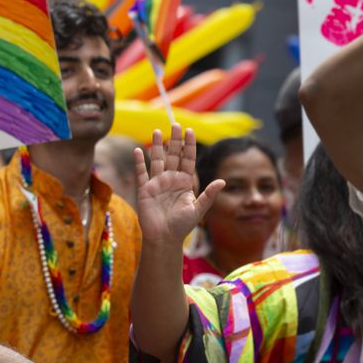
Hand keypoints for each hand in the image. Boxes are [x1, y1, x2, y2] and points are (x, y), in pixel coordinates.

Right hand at [135, 124, 222, 244]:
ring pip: (157, 160)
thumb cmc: (182, 225)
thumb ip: (208, 194)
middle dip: (174, 140)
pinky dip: (139, 162)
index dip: (189, 145)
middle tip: (175, 124)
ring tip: (157, 131)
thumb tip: (223, 181)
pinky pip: (142, 173)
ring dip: (156, 146)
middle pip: (173, 155)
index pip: (187, 159)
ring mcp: (157, 183)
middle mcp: (171, 179)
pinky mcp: (145, 190)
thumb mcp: (198, 209)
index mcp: (185, 182)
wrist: (164, 237)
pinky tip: (139, 150)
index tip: (190, 131)